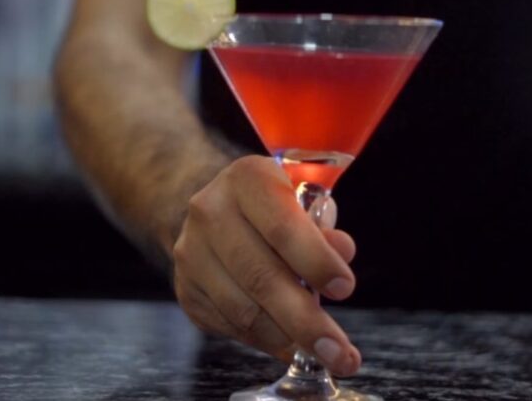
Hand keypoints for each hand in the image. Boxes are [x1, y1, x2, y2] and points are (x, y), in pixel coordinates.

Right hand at [172, 155, 360, 375]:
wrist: (215, 210)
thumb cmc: (273, 206)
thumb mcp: (303, 200)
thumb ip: (324, 228)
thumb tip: (342, 254)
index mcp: (246, 180)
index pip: (282, 227)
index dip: (316, 262)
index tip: (345, 288)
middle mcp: (210, 213)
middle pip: (261, 277)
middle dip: (306, 321)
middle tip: (339, 351)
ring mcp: (192, 254)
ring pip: (244, 310)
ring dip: (288, 338)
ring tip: (322, 351)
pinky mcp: (187, 290)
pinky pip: (230, 326)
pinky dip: (266, 340)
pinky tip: (290, 343)